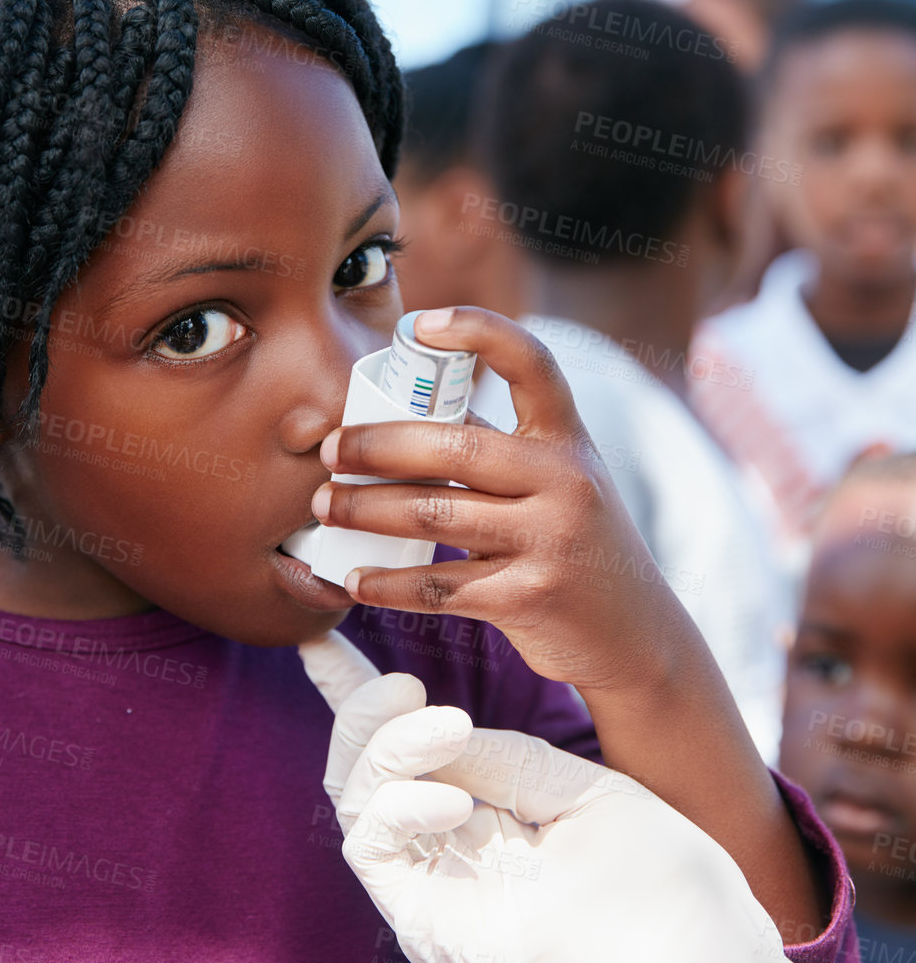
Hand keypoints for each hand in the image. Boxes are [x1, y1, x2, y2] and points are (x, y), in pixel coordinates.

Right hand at [299, 634, 876, 962]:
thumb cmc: (663, 886)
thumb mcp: (582, 792)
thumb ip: (506, 760)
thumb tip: (437, 725)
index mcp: (491, 819)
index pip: (406, 753)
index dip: (359, 699)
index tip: (322, 638)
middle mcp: (450, 850)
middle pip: (361, 769)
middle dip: (361, 709)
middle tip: (405, 680)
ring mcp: (435, 887)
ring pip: (354, 798)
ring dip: (385, 744)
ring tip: (447, 722)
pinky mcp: (424, 924)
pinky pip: (370, 847)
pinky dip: (396, 803)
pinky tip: (455, 799)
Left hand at [310, 306, 695, 699]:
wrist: (638, 639)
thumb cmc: (574, 546)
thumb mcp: (559, 484)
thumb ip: (498, 452)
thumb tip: (396, 421)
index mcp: (567, 439)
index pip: (532, 362)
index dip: (478, 330)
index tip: (419, 323)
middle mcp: (567, 480)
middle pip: (454, 446)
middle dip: (376, 446)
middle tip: (327, 451)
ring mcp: (552, 540)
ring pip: (435, 514)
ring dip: (365, 510)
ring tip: (324, 508)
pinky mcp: (531, 597)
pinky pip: (440, 586)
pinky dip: (387, 584)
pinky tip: (353, 579)